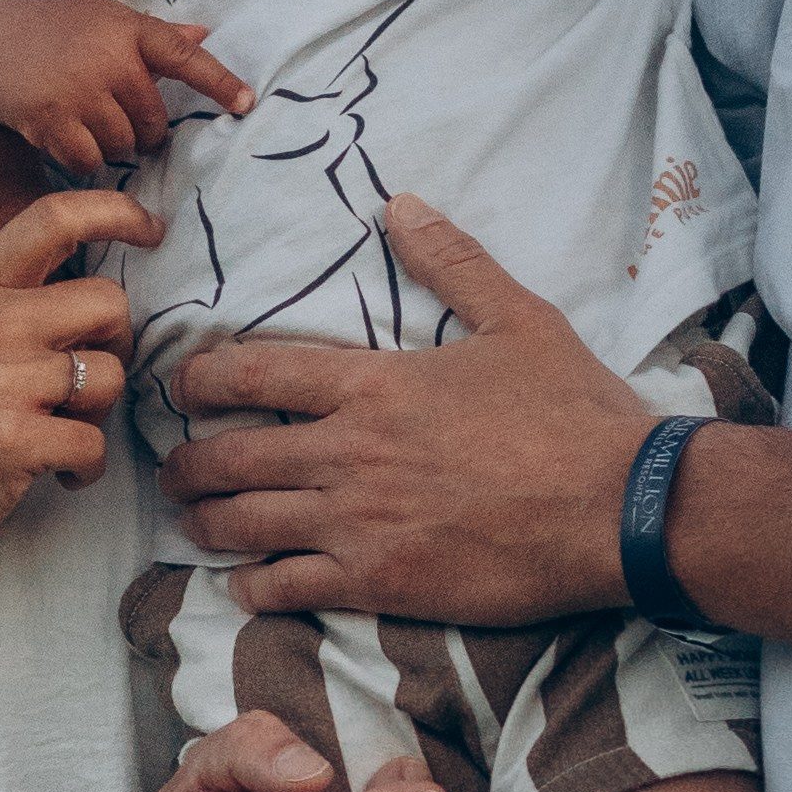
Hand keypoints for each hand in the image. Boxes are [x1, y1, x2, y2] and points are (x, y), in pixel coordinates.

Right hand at [0, 0, 252, 176]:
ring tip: (79, 120)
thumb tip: (204, 33)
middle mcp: (108, 56)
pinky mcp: (51, 116)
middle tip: (110, 117)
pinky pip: (88, 162)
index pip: (184, 57)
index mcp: (126, 28)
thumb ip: (152, 35)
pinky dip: (79, 161)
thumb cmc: (54, 30)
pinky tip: (59, 136)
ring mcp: (79, 87)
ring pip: (122, 147)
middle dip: (139, 132)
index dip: (219, 81)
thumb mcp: (102, 20)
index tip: (247, 103)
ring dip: (107, 147)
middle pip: (153, 123)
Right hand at [0, 189, 152, 609]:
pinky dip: (86, 468)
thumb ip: (5, 309)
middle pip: (109, 301)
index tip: (151, 229)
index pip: (51, 219)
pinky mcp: (12, 441)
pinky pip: (94, 443)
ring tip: (57, 435)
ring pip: (109, 376)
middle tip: (82, 386)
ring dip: (97, 415)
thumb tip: (94, 301)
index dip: (115, 211)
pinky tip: (56, 475)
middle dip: (114, 347)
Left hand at [161, 193, 648, 619]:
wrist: (620, 509)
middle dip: (187, 461)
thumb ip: (453, 262)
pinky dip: (254, 585)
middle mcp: (350, 454)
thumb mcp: (520, 318)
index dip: (200, 379)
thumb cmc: (574, 413)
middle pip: (232, 455)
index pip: (253, 374)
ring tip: (191, 520)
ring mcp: (359, 523)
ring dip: (206, 521)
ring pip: (245, 524)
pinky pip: (287, 588)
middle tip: (172, 467)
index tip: (181, 385)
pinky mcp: (380, 583)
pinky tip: (246, 583)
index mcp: (374, 385)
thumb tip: (402, 204)